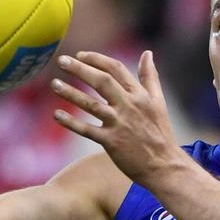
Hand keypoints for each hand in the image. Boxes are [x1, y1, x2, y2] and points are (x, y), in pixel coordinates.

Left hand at [51, 50, 180, 183]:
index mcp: (140, 95)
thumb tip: (148, 53)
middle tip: (62, 61)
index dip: (96, 60)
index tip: (80, 55)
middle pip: (101, 81)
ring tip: (54, 84)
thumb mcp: (159, 102)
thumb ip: (150, 77)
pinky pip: (86, 130)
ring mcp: (119, 124)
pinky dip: (71, 122)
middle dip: (80, 69)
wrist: (165, 166)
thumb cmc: (160, 134)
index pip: (116, 69)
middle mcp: (129, 106)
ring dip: (71, 93)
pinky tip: (57, 115)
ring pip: (91, 104)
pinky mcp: (111, 142)